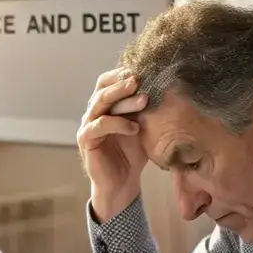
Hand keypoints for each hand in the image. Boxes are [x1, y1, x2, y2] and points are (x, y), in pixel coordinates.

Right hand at [78, 68, 149, 222]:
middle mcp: (93, 111)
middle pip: (103, 89)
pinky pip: (99, 125)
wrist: (122, 182)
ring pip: (101, 103)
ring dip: (123, 100)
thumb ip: (146, 109)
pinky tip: (135, 128)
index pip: (107, 81)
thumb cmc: (133, 153)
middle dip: (123, 83)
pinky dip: (118, 124)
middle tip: (140, 79)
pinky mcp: (86, 140)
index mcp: (105, 105)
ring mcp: (87, 124)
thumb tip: (167, 86)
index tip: (142, 70)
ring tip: (144, 100)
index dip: (121, 74)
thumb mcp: (143, 127)